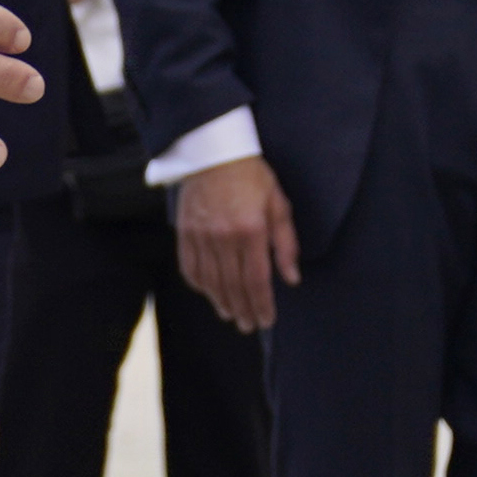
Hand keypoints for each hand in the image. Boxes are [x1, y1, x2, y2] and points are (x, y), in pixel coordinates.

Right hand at [174, 155, 298, 331]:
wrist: (213, 150)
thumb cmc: (252, 175)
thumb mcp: (278, 203)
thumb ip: (286, 242)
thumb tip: (291, 277)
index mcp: (251, 230)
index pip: (256, 280)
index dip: (262, 304)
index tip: (267, 320)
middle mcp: (224, 237)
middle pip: (233, 286)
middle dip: (243, 310)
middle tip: (250, 326)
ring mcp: (201, 236)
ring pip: (210, 281)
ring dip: (221, 302)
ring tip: (232, 315)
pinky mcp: (185, 232)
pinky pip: (190, 267)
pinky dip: (200, 285)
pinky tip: (209, 293)